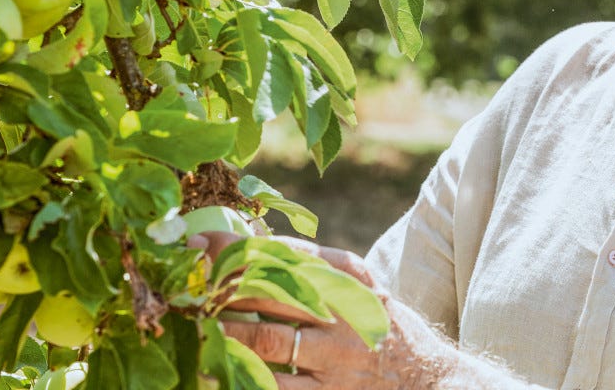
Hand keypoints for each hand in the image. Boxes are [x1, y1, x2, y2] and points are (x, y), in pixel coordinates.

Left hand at [192, 231, 445, 389]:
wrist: (430, 383)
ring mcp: (335, 358)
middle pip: (269, 290)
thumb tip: (252, 243)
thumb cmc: (386, 332)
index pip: (286, 252)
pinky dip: (242, 377)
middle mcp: (343, 313)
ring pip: (266, 340)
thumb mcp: (363, 290)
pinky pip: (275, 387)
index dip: (236, 245)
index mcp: (351, 278)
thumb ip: (318, 269)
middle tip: (184, 280)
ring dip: (225, 331)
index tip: (199, 239)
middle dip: (221, 283)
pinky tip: (213, 371)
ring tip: (194, 322)